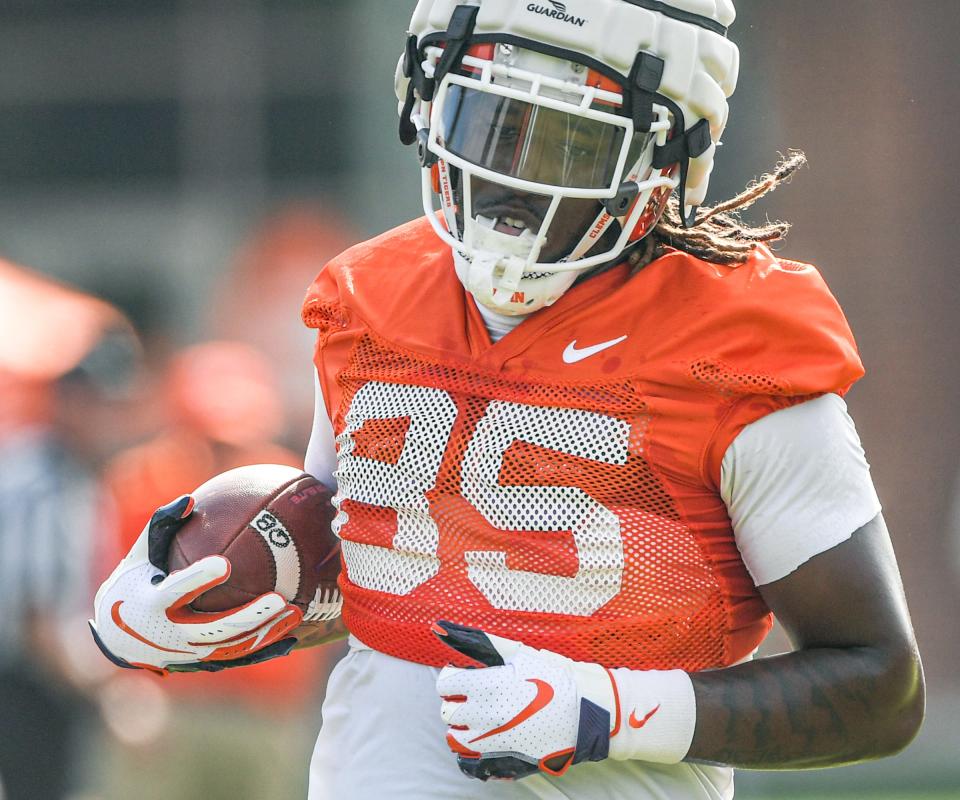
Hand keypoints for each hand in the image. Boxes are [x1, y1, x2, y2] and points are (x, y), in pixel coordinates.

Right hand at [89, 496, 302, 674]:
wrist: (118, 635)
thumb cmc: (135, 581)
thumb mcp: (140, 553)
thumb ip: (162, 524)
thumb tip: (189, 499)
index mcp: (153, 603)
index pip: (178, 591)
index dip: (199, 579)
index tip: (225, 564)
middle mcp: (171, 633)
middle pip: (214, 629)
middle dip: (248, 616)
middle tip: (278, 599)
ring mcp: (188, 652)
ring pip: (232, 646)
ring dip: (265, 632)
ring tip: (296, 612)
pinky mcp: (201, 662)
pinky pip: (237, 657)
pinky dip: (264, 650)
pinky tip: (292, 639)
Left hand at [433, 621, 695, 780]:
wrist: (590, 712)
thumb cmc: (556, 677)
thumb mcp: (519, 653)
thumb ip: (478, 641)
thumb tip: (438, 626)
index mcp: (486, 687)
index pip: (444, 685)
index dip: (454, 678)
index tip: (467, 677)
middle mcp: (485, 718)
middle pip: (448, 713)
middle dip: (459, 703)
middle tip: (480, 695)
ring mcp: (494, 744)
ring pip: (456, 740)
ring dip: (465, 727)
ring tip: (486, 717)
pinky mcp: (505, 763)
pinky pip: (471, 764)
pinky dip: (473, 753)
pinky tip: (489, 739)